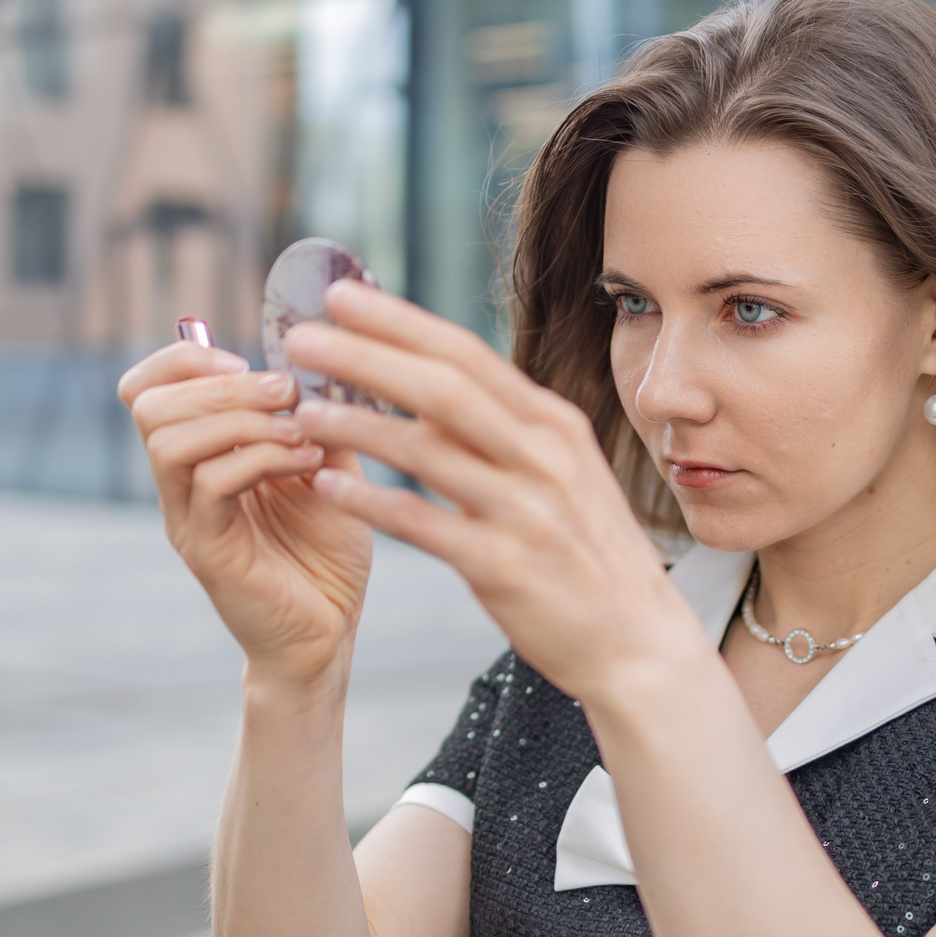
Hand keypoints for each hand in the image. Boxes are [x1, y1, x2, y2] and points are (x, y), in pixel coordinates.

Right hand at [117, 341, 372, 684]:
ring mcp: (187, 519)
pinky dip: (262, 458)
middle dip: (220, 384)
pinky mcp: (207, 551)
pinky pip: (212, 484)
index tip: (248, 362)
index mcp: (197, 458)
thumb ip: (313, 415)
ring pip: (169, 441)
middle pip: (149, 406)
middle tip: (284, 391)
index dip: (185, 359)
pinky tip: (308, 463)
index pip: (146, 389)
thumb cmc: (325, 555)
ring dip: (242, 420)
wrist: (328, 634)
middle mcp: (179, 486)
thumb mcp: (327, 467)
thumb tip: (316, 358)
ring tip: (300, 430)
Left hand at [278, 280, 707, 704]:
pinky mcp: (503, 567)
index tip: (338, 296)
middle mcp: (543, 457)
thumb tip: (429, 380)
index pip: (465, 355)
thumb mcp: (559, 473)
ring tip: (302, 411)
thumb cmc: (585, 554)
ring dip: (357, 426)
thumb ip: (501, 429)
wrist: (635, 641)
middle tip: (300, 338)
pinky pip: (423, 525)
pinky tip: (328, 486)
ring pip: (426, 452)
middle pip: (442, 388)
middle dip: (366, 356)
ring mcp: (525, 511)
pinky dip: (372, 503)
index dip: (397, 322)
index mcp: (552, 425)